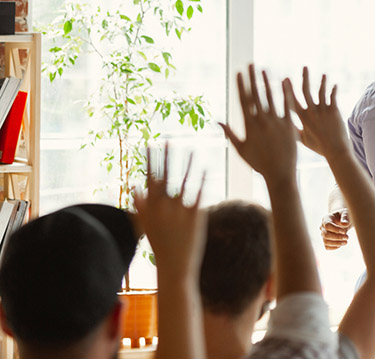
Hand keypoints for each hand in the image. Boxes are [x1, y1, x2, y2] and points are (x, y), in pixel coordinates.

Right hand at [133, 144, 206, 275]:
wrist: (174, 267)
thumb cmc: (159, 246)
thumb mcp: (145, 225)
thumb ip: (139, 206)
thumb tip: (134, 187)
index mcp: (151, 207)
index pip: (149, 178)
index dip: (150, 161)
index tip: (150, 145)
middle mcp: (163, 207)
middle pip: (165, 176)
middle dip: (166, 157)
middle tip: (168, 140)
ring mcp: (179, 211)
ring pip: (184, 182)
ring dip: (188, 164)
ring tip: (192, 150)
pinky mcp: (195, 216)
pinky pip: (199, 193)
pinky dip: (202, 180)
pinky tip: (206, 168)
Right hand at [219, 64, 297, 182]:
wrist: (280, 174)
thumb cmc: (259, 164)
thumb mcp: (241, 150)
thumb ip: (230, 134)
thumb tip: (217, 122)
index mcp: (249, 126)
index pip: (243, 101)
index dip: (240, 85)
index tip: (238, 73)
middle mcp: (261, 121)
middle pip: (255, 95)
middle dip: (251, 78)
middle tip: (250, 64)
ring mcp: (275, 122)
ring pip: (270, 97)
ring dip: (266, 82)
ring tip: (263, 69)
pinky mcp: (288, 125)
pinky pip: (286, 106)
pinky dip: (285, 93)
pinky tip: (284, 81)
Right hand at [285, 67, 350, 159]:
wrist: (335, 150)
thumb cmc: (319, 147)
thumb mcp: (303, 140)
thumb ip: (295, 131)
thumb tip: (287, 129)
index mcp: (302, 118)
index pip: (292, 100)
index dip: (288, 89)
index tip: (285, 79)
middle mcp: (311, 111)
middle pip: (306, 90)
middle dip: (305, 78)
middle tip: (304, 67)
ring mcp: (323, 110)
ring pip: (321, 91)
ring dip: (322, 82)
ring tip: (323, 75)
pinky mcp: (334, 110)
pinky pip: (333, 97)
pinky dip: (334, 90)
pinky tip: (335, 85)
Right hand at [320, 210, 351, 249]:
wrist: (343, 220)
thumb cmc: (344, 216)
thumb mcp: (346, 213)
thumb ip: (346, 217)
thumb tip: (345, 224)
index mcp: (326, 218)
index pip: (327, 225)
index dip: (335, 229)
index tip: (344, 231)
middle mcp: (322, 226)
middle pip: (326, 234)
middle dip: (337, 237)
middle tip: (347, 237)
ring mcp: (323, 234)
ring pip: (326, 242)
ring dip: (336, 243)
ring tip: (346, 242)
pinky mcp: (326, 240)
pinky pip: (327, 246)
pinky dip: (334, 247)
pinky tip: (341, 244)